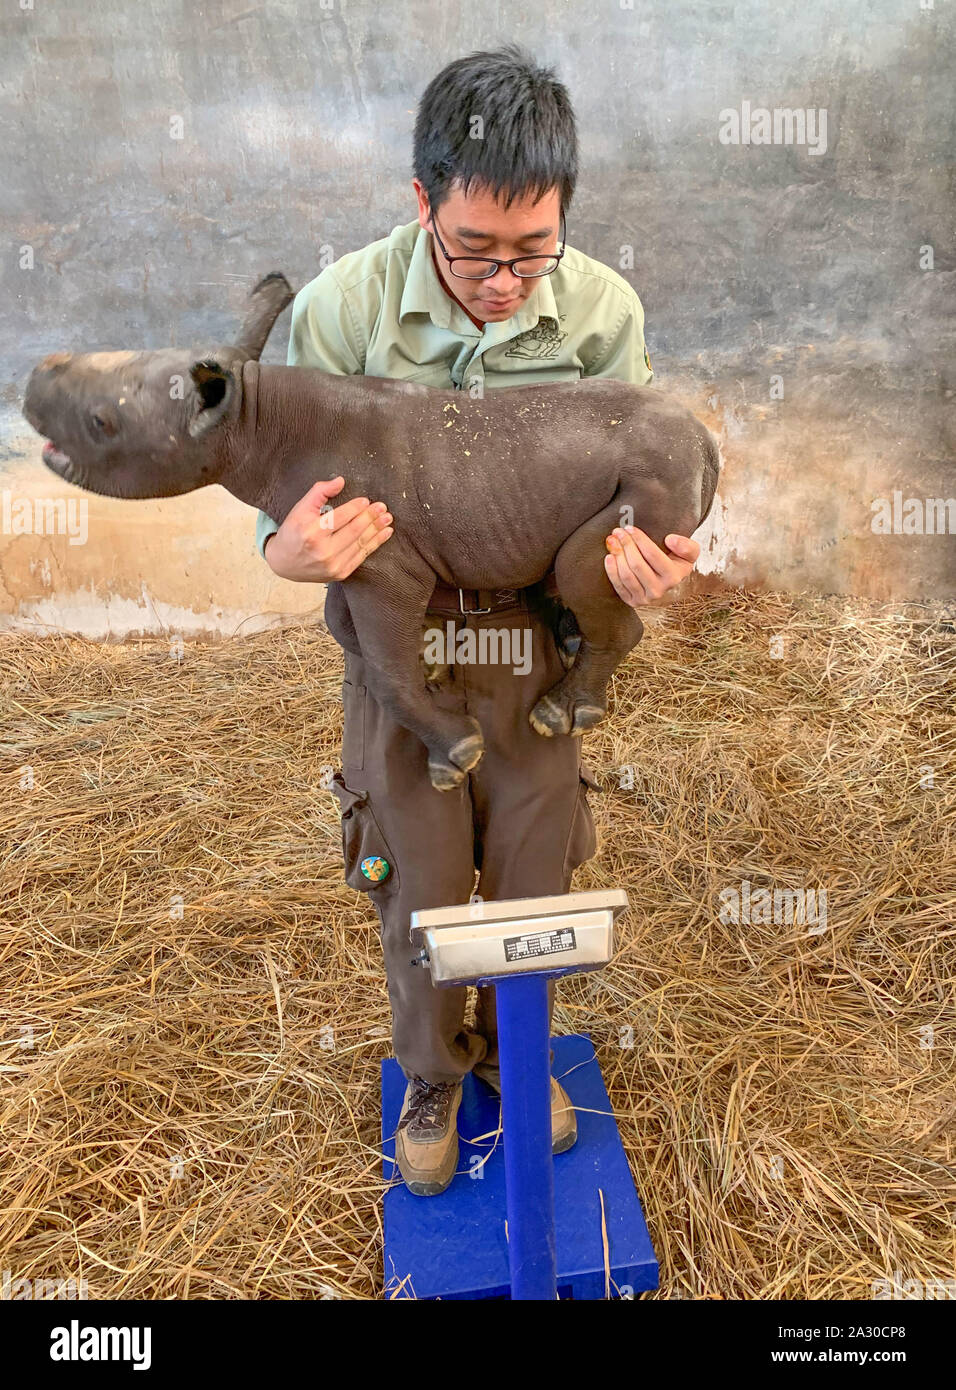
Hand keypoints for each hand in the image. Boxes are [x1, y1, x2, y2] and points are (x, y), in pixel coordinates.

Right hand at [264, 476, 392, 582]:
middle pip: (353, 531)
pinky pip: (361, 556)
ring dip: (377, 530)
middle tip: (382, 508)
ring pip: (360, 544)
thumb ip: (320, 492)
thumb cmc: (293, 532)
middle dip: (371, 518)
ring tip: (388, 519)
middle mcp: (323, 551)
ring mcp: (333, 565)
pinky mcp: (340, 573)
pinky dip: (375, 544)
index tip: (367, 501)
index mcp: (312, 532)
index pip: (340, 517)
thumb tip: (340, 481)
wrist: (284, 563)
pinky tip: (384, 534)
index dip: (355, 508)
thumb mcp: (301, 508)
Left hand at [604, 527, 699, 604]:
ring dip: (617, 556)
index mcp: (674, 576)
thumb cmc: (677, 563)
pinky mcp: (633, 602)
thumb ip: (686, 545)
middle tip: (618, 532)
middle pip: (637, 565)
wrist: (669, 582)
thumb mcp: (689, 553)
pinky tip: (609, 557)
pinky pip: (619, 586)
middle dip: (626, 545)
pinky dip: (611, 571)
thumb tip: (670, 540)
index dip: (639, 539)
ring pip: (627, 575)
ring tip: (612, 541)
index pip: (652, 555)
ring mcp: (645, 598)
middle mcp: (660, 590)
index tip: (630, 528)